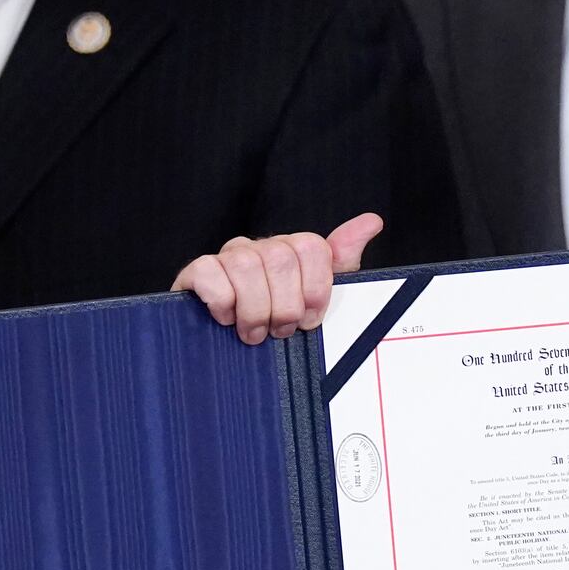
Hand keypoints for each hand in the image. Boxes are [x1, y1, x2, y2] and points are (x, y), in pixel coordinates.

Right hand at [172, 213, 382, 344]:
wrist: (223, 347)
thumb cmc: (275, 323)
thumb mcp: (315, 298)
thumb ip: (342, 261)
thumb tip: (372, 221)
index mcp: (290, 251)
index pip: (312, 247)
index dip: (316, 289)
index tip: (310, 320)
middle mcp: (259, 248)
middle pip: (280, 258)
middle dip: (285, 306)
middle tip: (280, 331)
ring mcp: (226, 257)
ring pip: (246, 266)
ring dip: (254, 310)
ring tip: (254, 333)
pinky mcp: (196, 272)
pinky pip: (210, 273)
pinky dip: (222, 302)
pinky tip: (226, 318)